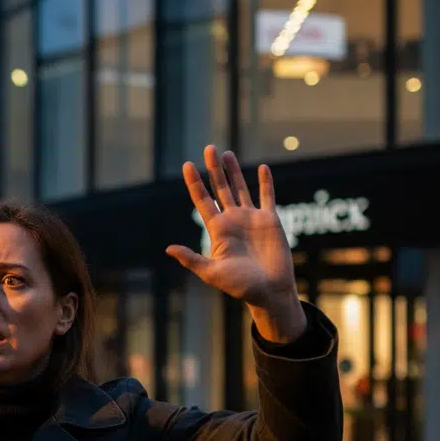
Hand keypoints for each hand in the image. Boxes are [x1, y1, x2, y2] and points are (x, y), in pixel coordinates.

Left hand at [166, 146, 305, 341]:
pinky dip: (266, 183)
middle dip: (213, 169)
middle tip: (208, 148)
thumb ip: (192, 259)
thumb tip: (169, 248)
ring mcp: (251, 219)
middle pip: (220, 189)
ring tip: (226, 154)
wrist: (268, 292)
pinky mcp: (270, 221)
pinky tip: (262, 168)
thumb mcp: (211, 273)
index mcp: (217, 230)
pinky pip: (267, 197)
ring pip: (241, 189)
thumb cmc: (240, 287)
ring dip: (234, 171)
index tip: (187, 165)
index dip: (195, 183)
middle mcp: (232, 220)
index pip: (203, 201)